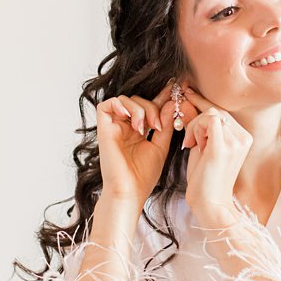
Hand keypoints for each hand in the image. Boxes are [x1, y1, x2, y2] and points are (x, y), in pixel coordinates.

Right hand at [96, 83, 179, 204]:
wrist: (129, 192)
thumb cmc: (143, 176)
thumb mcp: (161, 147)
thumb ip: (165, 126)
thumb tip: (172, 103)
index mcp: (138, 131)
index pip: (150, 106)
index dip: (162, 96)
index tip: (177, 88)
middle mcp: (124, 127)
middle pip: (138, 100)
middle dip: (152, 107)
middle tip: (158, 125)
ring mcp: (113, 127)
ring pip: (125, 99)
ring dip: (140, 108)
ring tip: (146, 128)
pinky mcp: (103, 129)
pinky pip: (107, 104)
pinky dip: (121, 106)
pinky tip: (132, 121)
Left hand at [176, 83, 249, 220]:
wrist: (209, 203)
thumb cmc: (204, 178)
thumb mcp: (204, 147)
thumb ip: (202, 128)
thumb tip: (189, 102)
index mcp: (243, 137)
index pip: (222, 111)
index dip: (203, 101)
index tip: (186, 91)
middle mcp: (244, 137)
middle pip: (216, 110)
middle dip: (196, 119)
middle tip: (187, 138)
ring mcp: (236, 141)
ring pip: (210, 114)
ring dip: (195, 127)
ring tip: (192, 145)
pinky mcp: (224, 146)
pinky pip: (208, 120)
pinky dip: (195, 129)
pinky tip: (192, 145)